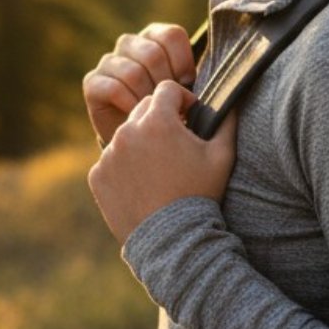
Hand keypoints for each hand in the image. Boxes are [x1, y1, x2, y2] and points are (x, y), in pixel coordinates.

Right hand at [81, 22, 197, 148]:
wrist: (140, 143)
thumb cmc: (170, 113)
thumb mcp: (188, 91)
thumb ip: (194, 78)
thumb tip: (220, 73)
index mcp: (155, 38)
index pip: (172, 35)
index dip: (182, 64)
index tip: (186, 87)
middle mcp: (130, 43)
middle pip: (152, 54)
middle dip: (165, 86)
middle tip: (169, 106)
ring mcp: (109, 61)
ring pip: (133, 72)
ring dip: (147, 99)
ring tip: (153, 113)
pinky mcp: (93, 81)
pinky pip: (114, 88)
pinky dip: (129, 105)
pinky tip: (135, 116)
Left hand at [86, 80, 236, 245]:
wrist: (172, 240)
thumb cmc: (200, 194)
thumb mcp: (222, 156)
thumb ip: (227, 121)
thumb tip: (232, 100)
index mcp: (158, 121)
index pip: (166, 89)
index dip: (182, 99)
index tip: (190, 115)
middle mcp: (127, 132)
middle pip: (144, 108)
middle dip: (160, 118)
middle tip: (175, 142)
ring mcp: (109, 154)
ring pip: (126, 134)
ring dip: (141, 141)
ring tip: (159, 167)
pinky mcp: (97, 175)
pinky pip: (111, 160)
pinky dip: (124, 165)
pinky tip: (142, 183)